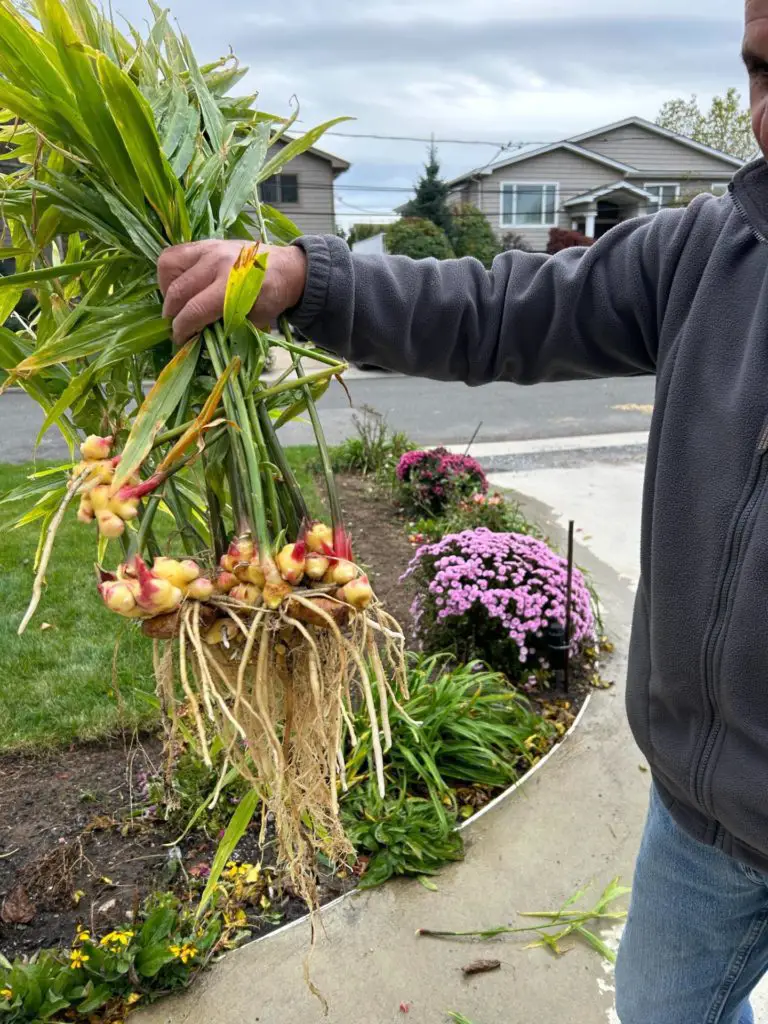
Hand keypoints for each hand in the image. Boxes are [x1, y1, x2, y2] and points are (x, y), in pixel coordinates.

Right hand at [158, 240, 307, 343]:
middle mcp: (217, 263)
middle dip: (172, 314)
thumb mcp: (255, 318)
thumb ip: (226, 326)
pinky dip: (170, 272)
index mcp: (234, 285)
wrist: (287, 268)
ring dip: (167, 289)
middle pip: (178, 290)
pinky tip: (181, 286)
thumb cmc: (272, 296)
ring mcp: (209, 248)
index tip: (179, 339)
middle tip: (177, 326)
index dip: (182, 329)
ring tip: (177, 303)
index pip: (195, 309)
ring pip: (168, 265)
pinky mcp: (205, 242)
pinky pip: (174, 253)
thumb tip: (197, 336)